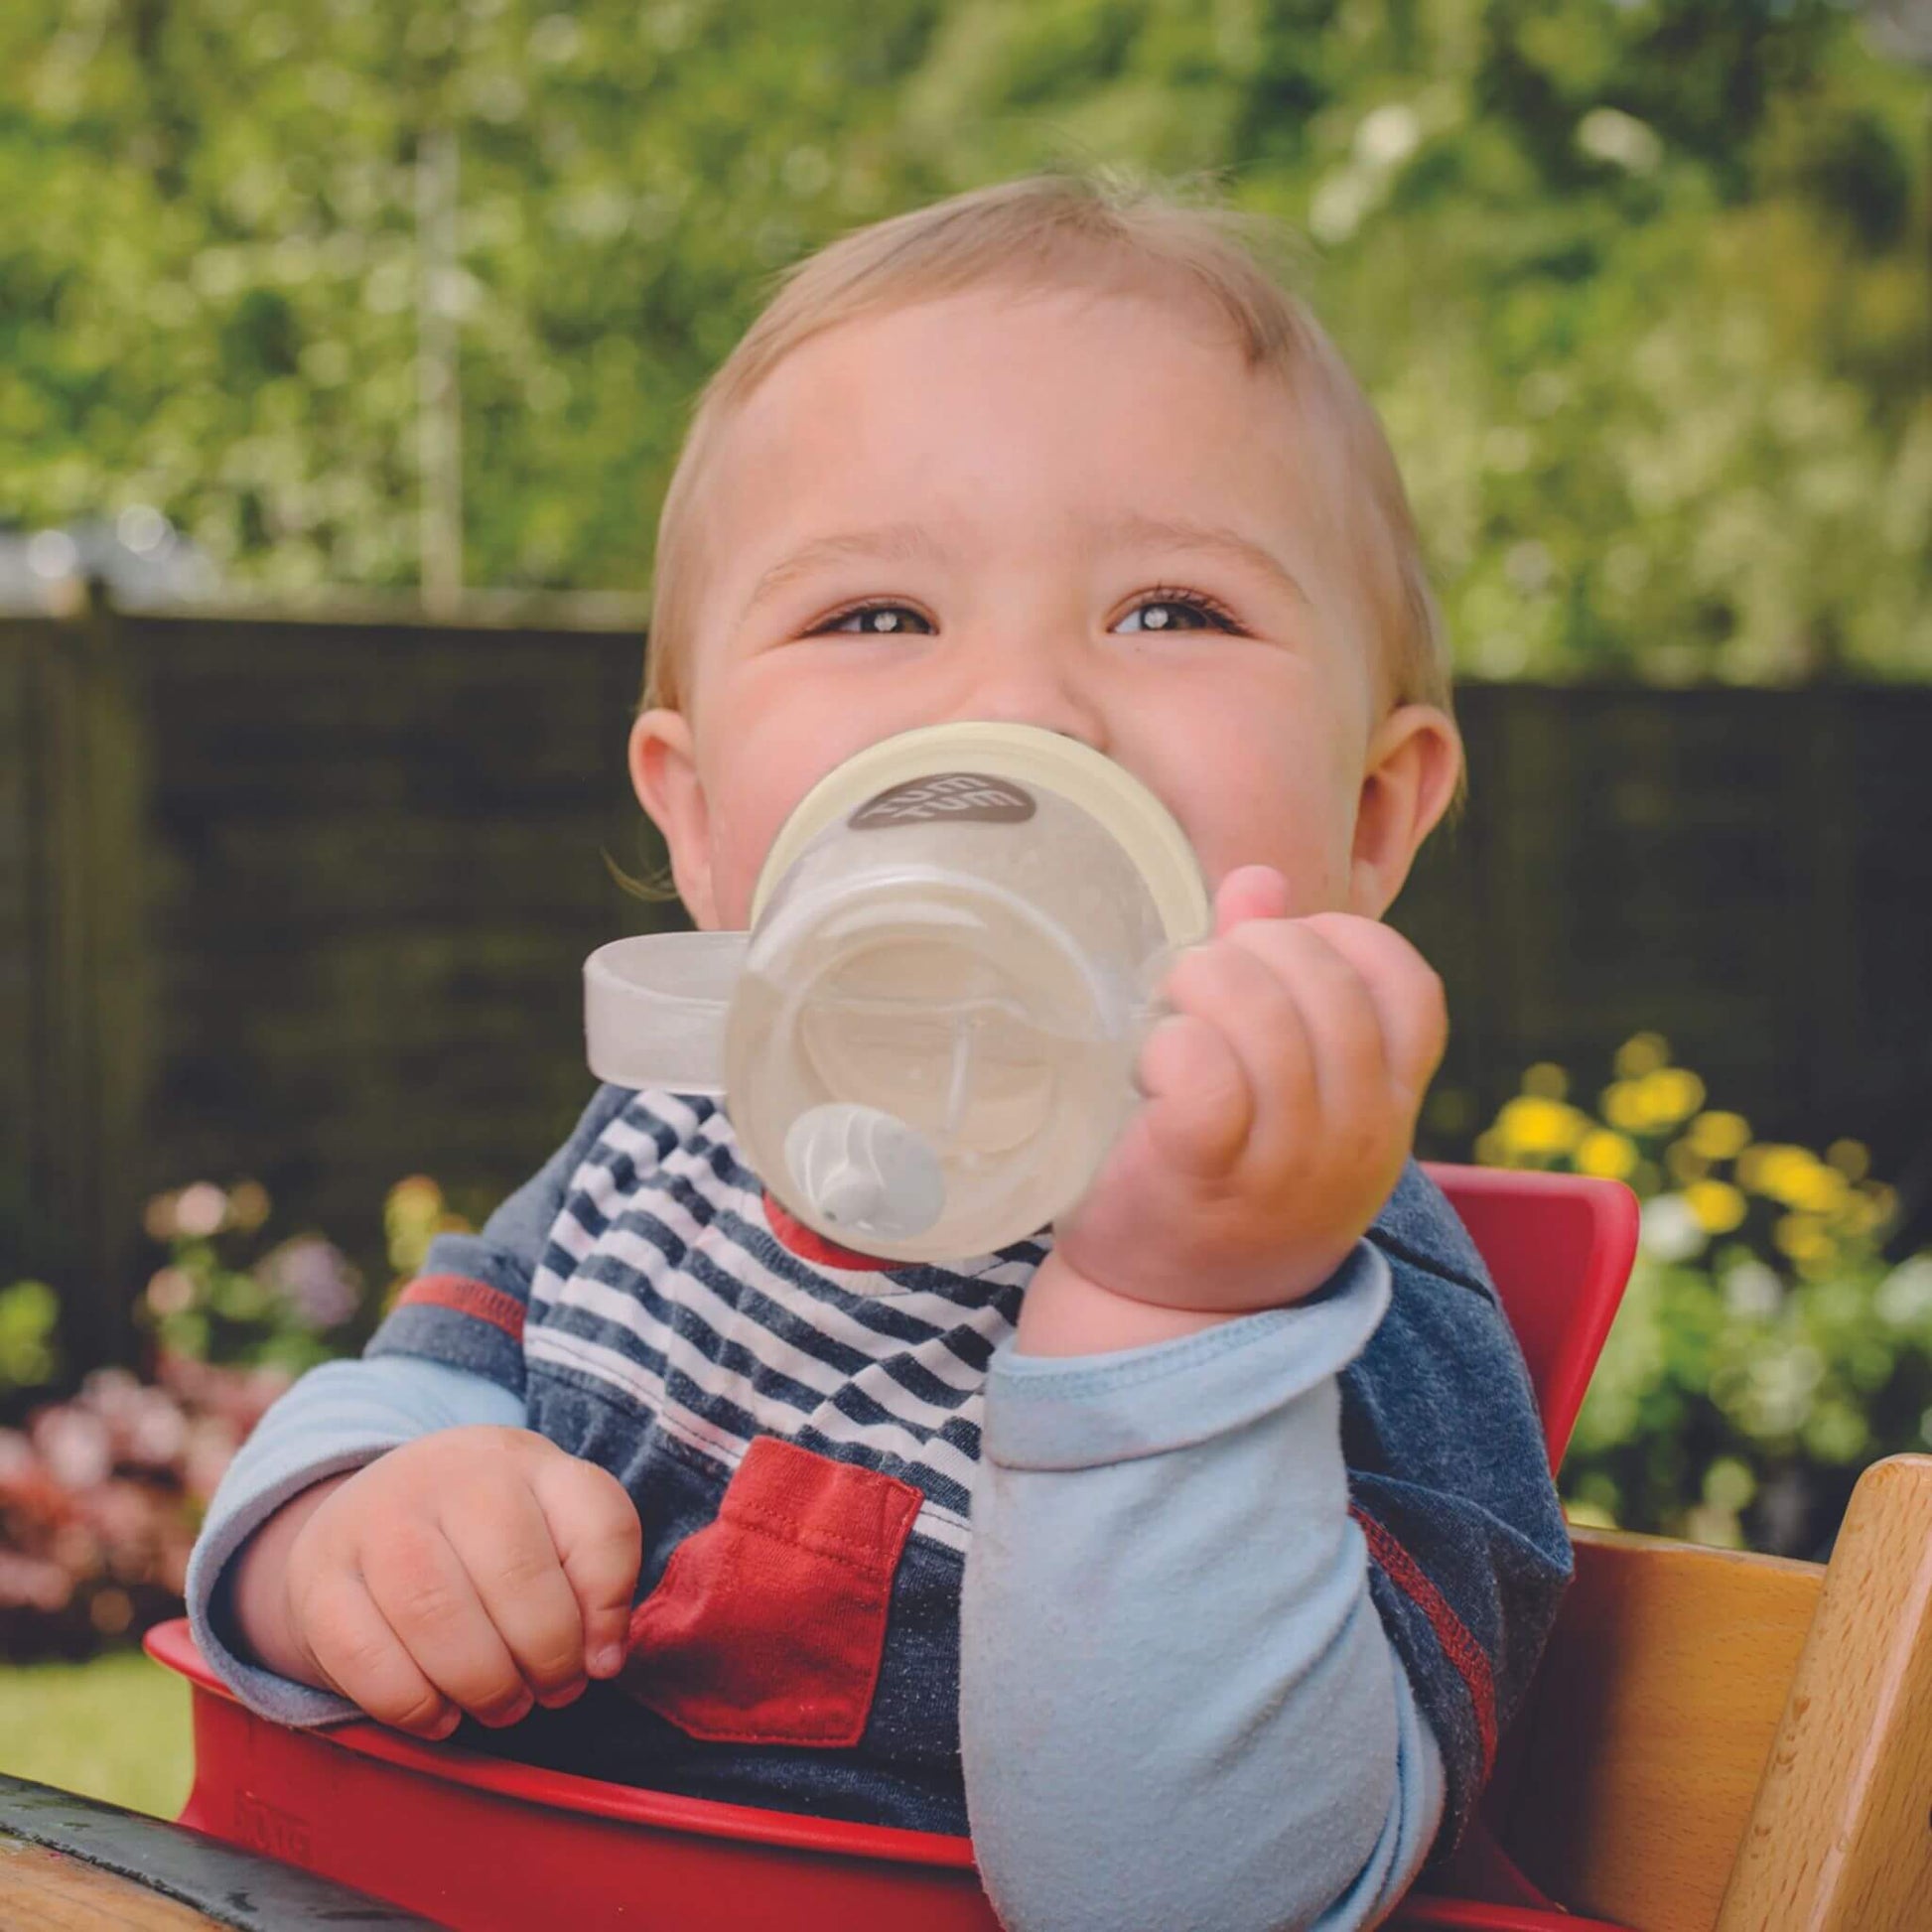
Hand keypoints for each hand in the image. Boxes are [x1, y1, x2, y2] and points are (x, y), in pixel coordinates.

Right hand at [238, 1426, 641, 1740]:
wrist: (369, 1514)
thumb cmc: (484, 1536)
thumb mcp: (553, 1527)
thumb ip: (597, 1579)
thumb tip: (604, 1658)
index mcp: (525, 1460)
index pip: (597, 1523)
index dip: (610, 1607)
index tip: (601, 1658)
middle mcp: (451, 1474)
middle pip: (517, 1574)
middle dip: (547, 1657)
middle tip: (550, 1691)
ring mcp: (377, 1518)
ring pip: (439, 1615)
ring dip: (484, 1684)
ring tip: (502, 1705)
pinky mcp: (318, 1577)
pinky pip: (365, 1657)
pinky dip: (413, 1704)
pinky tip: (440, 1714)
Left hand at [1041, 865, 1445, 1331]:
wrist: (1169, 1317)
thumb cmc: (1225, 1181)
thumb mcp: (1281, 1088)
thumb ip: (1275, 977)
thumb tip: (1258, 881)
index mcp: (1387, 1103)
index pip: (1408, 984)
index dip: (1338, 940)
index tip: (1274, 958)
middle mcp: (1357, 1133)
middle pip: (1324, 982)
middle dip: (1248, 951)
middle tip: (1196, 983)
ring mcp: (1286, 1162)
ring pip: (1260, 1017)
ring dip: (1197, 988)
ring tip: (1167, 1016)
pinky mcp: (1203, 1174)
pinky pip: (1204, 1072)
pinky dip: (1169, 1045)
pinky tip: (1148, 1069)